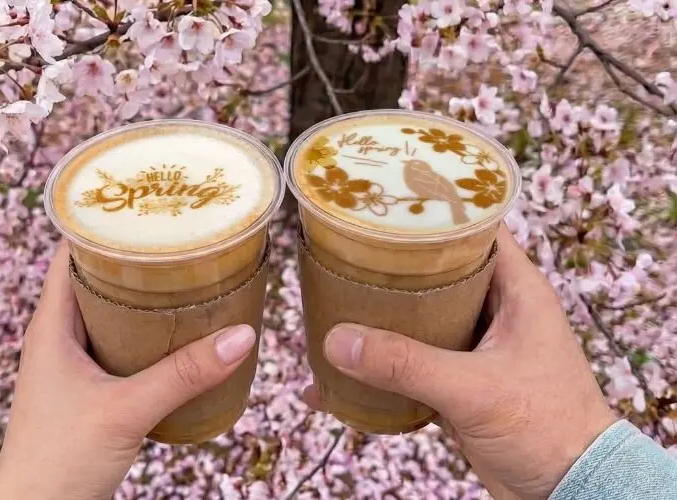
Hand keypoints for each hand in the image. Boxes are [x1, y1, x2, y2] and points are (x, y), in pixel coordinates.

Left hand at [0, 243, 256, 499]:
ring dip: (144, 297)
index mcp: (50, 326)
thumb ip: (184, 374)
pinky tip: (181, 334)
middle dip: (135, 257)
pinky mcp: (92, 390)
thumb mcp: (126, 410)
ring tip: (188, 275)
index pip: (70, 253)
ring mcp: (75, 365)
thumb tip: (242, 336)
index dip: (101, 223)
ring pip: (111, 315)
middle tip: (179, 235)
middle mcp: (59, 338)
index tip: (144, 204)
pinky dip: (149, 334)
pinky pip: (122, 347)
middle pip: (96, 279)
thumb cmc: (59, 460)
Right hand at [304, 226, 616, 498]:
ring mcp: (476, 347)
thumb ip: (406, 364)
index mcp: (517, 290)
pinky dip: (385, 362)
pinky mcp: (460, 381)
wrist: (567, 490)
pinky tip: (348, 367)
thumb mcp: (475, 389)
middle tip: (349, 252)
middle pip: (438, 272)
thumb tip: (339, 341)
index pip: (475, 230)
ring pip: (423, 317)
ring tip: (338, 303)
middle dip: (395, 266)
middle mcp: (496, 310)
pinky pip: (415, 360)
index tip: (388, 204)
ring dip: (385, 317)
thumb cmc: (547, 429)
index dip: (434, 212)